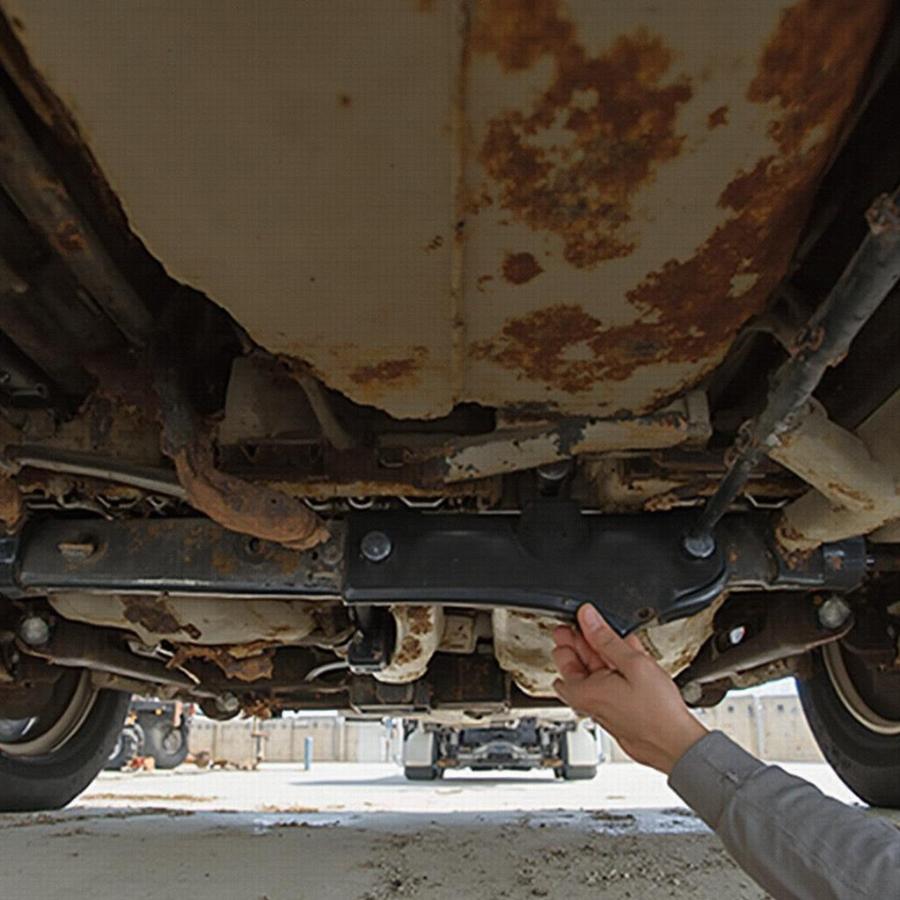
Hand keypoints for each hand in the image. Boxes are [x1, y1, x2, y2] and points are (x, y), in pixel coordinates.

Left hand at [553, 604, 706, 773]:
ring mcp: (605, 709)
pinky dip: (617, 671)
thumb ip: (606, 638)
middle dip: (583, 643)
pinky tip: (632, 659)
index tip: (573, 623)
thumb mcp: (632, 663)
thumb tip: (587, 618)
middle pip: (577, 666)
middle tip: (589, 626)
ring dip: (604, 655)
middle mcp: (589, 703)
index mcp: (582, 692)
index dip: (567, 636)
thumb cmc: (657, 713)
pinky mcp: (619, 714)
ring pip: (597, 675)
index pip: (563, 656)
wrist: (679, 745)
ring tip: (615, 639)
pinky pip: (612, 686)